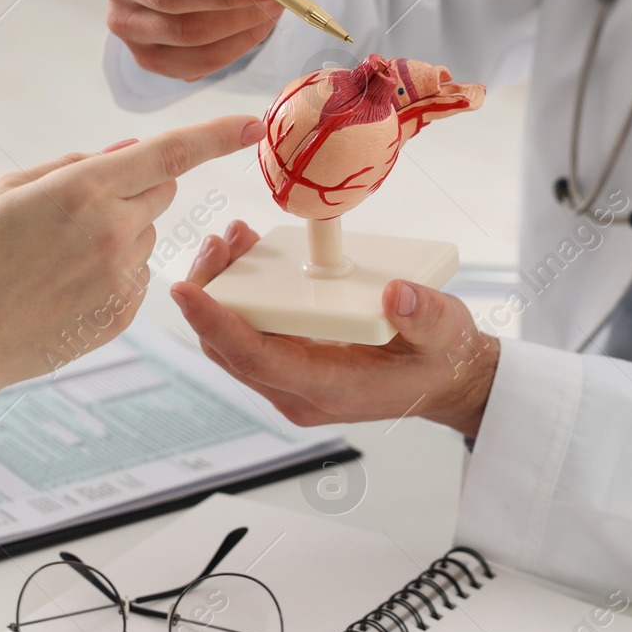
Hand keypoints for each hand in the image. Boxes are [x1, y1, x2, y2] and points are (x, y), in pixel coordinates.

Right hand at [0, 117, 267, 398]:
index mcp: (82, 192)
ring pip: (145, 235)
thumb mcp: (6, 193)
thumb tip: (126, 153)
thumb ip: (73, 166)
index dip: (216, 136)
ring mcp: (121, 280)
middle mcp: (112, 233)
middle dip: (136, 186)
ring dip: (119, 232)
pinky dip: (110, 272)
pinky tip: (62, 288)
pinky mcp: (121, 315)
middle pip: (162, 191)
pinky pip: (134, 275)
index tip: (251, 125)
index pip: (170, 153)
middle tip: (80, 206)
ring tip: (56, 258)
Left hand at [169, 224, 500, 437]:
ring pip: (231, 341)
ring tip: (231, 239)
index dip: (216, 324)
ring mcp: (290, 381)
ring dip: (222, 290)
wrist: (446, 382)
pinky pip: (248, 333)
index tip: (185, 290)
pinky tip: (248, 256)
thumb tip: (397, 294)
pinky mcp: (290, 364)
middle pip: (228, 348)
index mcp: (329, 388)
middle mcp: (298, 392)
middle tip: (218, 242)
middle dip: (210, 294)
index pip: (255, 358)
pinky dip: (239, 297)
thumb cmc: (441, 359)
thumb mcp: (445, 334)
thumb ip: (423, 315)